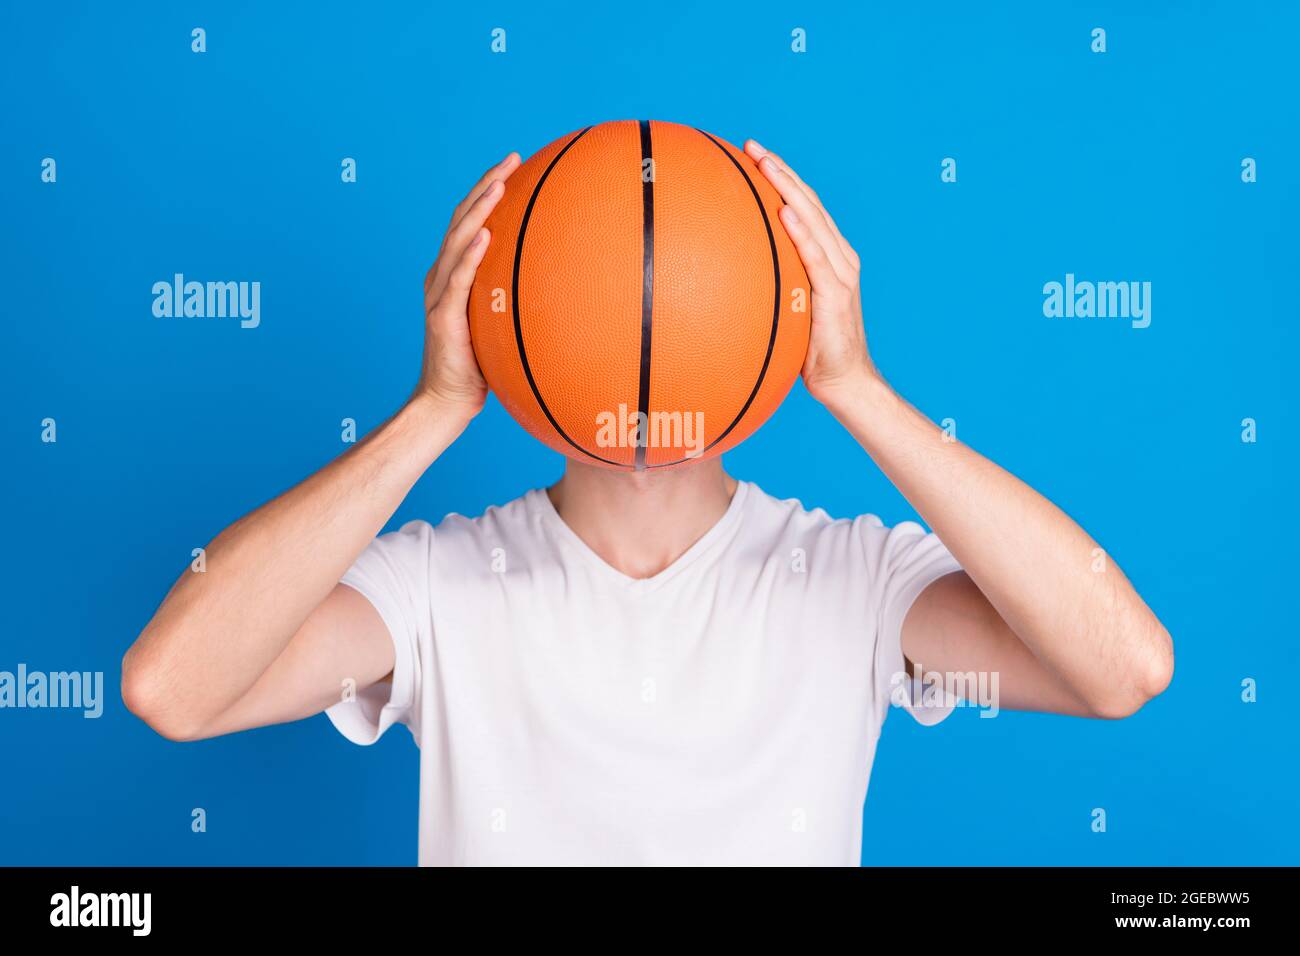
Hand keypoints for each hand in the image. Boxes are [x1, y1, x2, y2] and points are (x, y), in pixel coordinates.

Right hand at [413, 151, 521, 417]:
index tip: (515, 165)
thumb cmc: (479, 367)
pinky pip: (458, 280)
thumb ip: (517, 302)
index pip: (471, 222)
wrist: (447, 401)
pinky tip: (485, 236)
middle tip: (511, 159)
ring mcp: (439, 294)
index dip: (489, 191)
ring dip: (478, 210)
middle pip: (462, 219)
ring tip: (499, 185)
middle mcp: (442, 276)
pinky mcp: (442, 316)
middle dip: (486, 186)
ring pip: (458, 241)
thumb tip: (562, 289)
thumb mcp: (502, 325)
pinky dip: (470, 256)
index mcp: (455, 275)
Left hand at [745, 140, 878, 408]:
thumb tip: (732, 279)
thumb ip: (775, 286)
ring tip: (765, 164)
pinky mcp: (836, 294)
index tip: (753, 155)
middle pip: (808, 203)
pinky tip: (785, 212)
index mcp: (830, 256)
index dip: (782, 178)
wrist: (844, 381)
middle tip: (751, 146)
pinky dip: (802, 232)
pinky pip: (815, 257)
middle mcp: (839, 256)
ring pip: (813, 219)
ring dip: (788, 189)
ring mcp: (840, 273)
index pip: (805, 207)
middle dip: (780, 171)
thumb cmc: (812, 350)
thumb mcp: (790, 309)